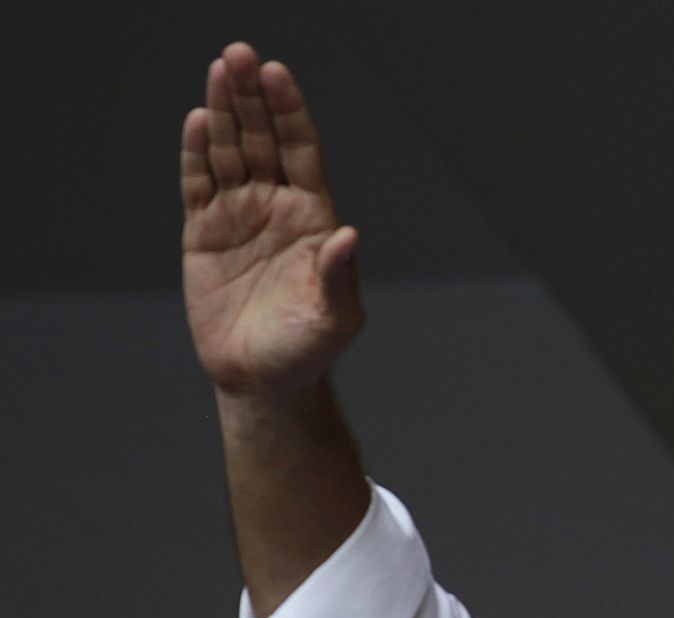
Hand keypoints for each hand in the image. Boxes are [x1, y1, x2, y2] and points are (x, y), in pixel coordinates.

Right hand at [181, 43, 362, 395]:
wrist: (263, 380)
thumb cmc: (308, 349)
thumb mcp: (336, 318)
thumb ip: (340, 276)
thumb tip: (348, 236)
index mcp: (313, 219)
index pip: (300, 151)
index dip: (289, 112)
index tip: (277, 74)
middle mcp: (276, 208)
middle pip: (262, 140)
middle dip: (252, 97)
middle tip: (239, 55)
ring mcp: (239, 217)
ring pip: (230, 153)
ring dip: (224, 112)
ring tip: (220, 70)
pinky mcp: (204, 234)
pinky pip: (199, 184)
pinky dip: (198, 154)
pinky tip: (199, 122)